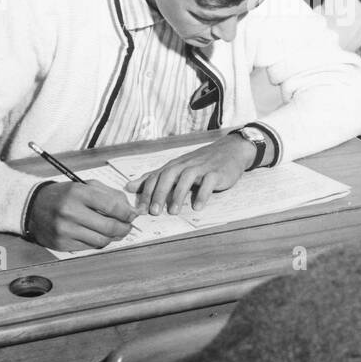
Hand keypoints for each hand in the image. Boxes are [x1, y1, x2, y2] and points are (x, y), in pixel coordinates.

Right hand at [26, 180, 135, 250]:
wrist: (32, 207)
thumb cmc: (63, 195)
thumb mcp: (84, 186)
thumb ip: (108, 194)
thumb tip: (129, 210)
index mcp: (77, 193)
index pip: (111, 205)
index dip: (127, 212)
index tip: (133, 215)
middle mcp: (70, 212)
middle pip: (109, 226)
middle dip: (124, 228)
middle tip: (128, 226)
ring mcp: (65, 230)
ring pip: (101, 241)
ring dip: (113, 237)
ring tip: (116, 232)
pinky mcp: (61, 244)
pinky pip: (89, 247)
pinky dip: (98, 242)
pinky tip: (100, 235)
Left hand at [126, 135, 255, 215]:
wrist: (231, 150)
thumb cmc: (201, 163)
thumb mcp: (177, 168)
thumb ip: (154, 177)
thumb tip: (129, 186)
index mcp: (175, 165)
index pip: (156, 176)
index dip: (147, 192)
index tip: (140, 210)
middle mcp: (186, 164)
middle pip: (168, 175)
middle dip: (159, 193)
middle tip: (154, 212)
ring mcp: (202, 167)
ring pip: (186, 178)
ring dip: (178, 195)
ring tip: (173, 212)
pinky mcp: (217, 172)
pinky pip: (209, 182)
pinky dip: (202, 194)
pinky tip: (198, 206)